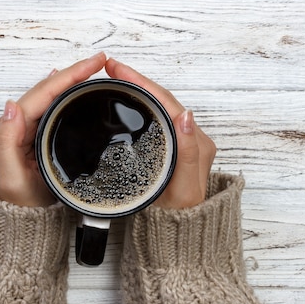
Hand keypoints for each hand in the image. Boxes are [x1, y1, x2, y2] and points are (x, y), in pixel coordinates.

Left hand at [0, 52, 107, 206]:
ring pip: (49, 97)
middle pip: (46, 90)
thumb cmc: (20, 205)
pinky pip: (50, 108)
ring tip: (91, 68)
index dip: (68, 75)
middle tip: (99, 61)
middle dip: (72, 73)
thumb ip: (6, 141)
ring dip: (69, 81)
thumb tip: (11, 105)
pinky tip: (72, 87)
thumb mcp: (12, 177)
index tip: (93, 64)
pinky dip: (64, 95)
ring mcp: (24, 130)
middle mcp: (13, 126)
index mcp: (8, 130)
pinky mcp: (33, 137)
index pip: (41, 94)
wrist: (23, 223)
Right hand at [105, 58, 215, 208]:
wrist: (176, 236)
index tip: (117, 68)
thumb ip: (188, 152)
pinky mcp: (166, 149)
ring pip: (155, 107)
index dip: (140, 81)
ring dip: (135, 89)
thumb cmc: (179, 216)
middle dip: (135, 79)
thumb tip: (186, 115)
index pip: (165, 100)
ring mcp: (177, 142)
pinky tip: (123, 102)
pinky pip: (151, 118)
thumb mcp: (183, 187)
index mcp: (195, 141)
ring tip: (113, 77)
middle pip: (159, 98)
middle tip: (110, 67)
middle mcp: (188, 138)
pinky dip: (136, 105)